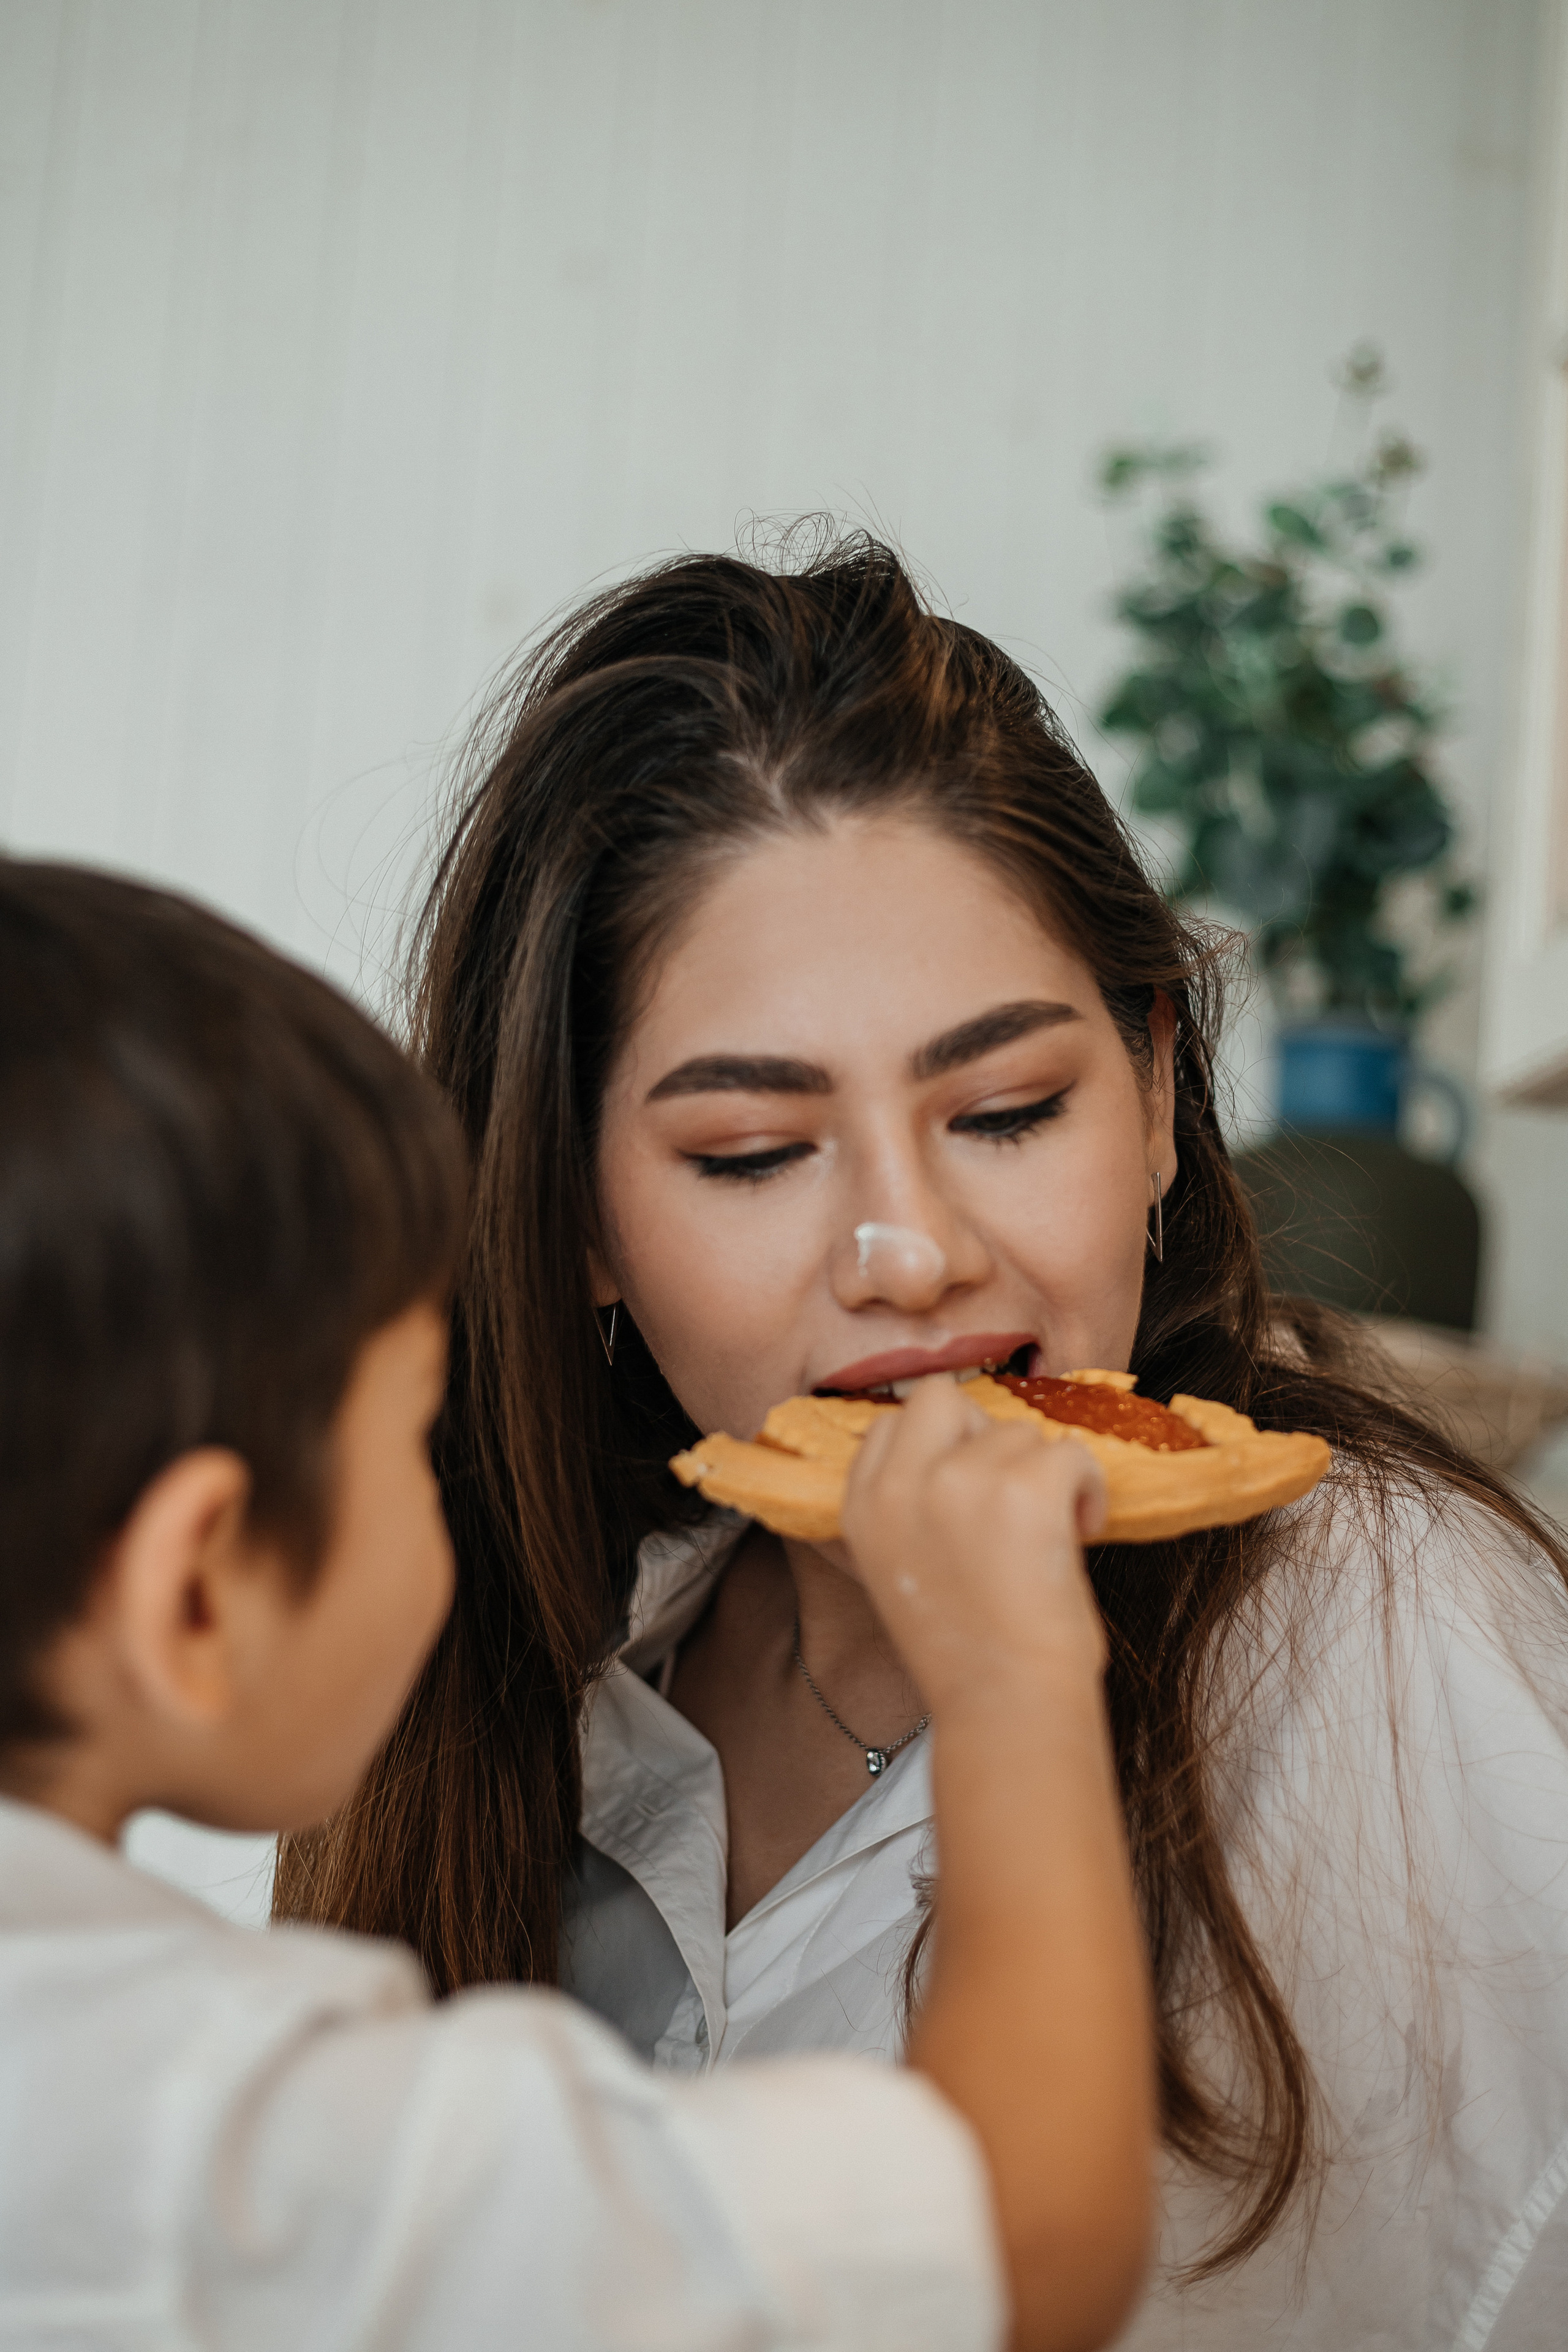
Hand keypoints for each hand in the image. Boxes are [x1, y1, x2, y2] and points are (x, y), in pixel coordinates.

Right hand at [839, 1374, 1106, 1712]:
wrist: (1007, 1707)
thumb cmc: (968, 1654)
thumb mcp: (899, 1571)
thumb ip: (908, 1508)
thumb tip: (955, 1457)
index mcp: (862, 1507)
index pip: (889, 1424)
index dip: (940, 1446)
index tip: (970, 1490)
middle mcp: (901, 1484)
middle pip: (944, 1398)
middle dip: (984, 1437)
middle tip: (1008, 1499)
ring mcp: (960, 1480)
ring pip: (1019, 1431)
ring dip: (1044, 1476)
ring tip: (1045, 1541)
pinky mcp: (1025, 1487)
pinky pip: (1071, 1452)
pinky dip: (1087, 1490)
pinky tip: (1078, 1535)